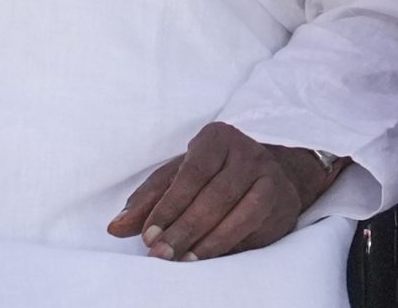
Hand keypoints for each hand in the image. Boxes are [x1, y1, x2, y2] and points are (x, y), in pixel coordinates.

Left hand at [106, 121, 338, 260]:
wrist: (267, 173)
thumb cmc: (212, 175)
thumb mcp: (177, 177)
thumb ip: (147, 200)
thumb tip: (115, 228)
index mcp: (218, 138)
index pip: (192, 172)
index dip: (169, 205)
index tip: (148, 234)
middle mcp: (249, 153)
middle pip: (215, 195)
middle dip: (184, 228)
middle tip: (160, 254)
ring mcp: (270, 178)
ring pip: (239, 213)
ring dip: (207, 241)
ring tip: (181, 259)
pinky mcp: (282, 204)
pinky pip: (255, 229)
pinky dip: (228, 246)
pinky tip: (205, 256)